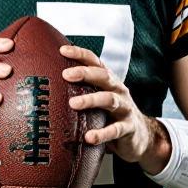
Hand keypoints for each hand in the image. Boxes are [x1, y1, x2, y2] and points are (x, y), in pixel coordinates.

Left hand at [60, 45, 169, 173]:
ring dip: (91, 100)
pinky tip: (89, 137)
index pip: (95, 62)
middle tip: (66, 74)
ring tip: (73, 103)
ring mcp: (125, 108)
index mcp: (109, 81)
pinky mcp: (129, 128)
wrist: (140, 137)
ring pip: (109, 99)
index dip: (80, 54)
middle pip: (103, 76)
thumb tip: (47, 88)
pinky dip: (102, 133)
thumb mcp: (98, 99)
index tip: (62, 50)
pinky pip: (115, 129)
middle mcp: (118, 90)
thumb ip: (81, 91)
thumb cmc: (111, 115)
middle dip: (85, 73)